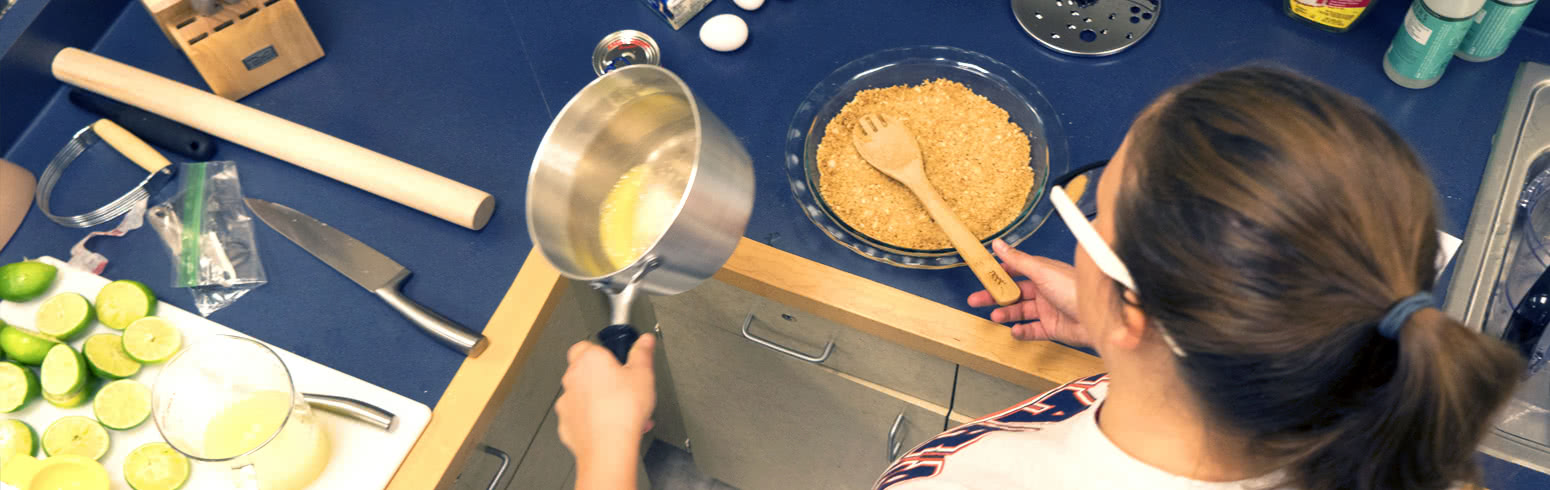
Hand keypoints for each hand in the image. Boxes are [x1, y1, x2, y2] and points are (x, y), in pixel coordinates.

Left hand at [556, 334, 656, 472]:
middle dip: (604, 378)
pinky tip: (611, 425)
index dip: (602, 351)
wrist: (608, 448)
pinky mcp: (566, 425)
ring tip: (622, 410)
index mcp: (589, 360)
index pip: (586, 345)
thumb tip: (644, 341)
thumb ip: (642, 353)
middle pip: (585, 371)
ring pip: (583, 396)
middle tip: (624, 386)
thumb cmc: (622, 412)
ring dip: (599, 400)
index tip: (617, 359)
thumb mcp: (643, 374)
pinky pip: (580, 417)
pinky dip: (592, 420)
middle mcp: (572, 379)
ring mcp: (566, 403)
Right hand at [967, 240, 1089, 345]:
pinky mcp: (1053, 329)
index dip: (1000, 273)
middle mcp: (1045, 291)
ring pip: (1021, 312)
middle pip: (1015, 293)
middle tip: (976, 300)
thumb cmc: (1075, 289)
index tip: (984, 275)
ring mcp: (1049, 310)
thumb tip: (998, 244)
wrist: (1099, 318)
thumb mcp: (1042, 271)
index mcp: (1044, 273)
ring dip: (1006, 314)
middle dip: (995, 296)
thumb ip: (1017, 260)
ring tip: (995, 316)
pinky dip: (1022, 332)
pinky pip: (1033, 330)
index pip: (1017, 271)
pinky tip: (1015, 331)